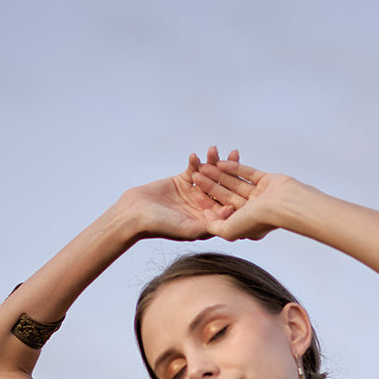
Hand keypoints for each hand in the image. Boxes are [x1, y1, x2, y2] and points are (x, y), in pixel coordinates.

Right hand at [120, 151, 238, 241]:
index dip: (235, 187)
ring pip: (207, 175)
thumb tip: (233, 211)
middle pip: (220, 185)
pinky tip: (195, 155)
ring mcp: (193, 193)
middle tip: (235, 153)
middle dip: (227, 169)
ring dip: (211, 162)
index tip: (243, 173)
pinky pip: (192, 169)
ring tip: (214, 149)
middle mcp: (204, 206)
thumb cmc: (161, 226)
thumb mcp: (190, 228)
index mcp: (209, 219)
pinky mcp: (182, 181)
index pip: (227, 202)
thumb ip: (211, 222)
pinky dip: (195, 162)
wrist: (135, 215)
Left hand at [189, 151, 294, 241]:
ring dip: (219, 174)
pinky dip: (234, 167)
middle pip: (226, 195)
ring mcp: (260, 195)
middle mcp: (252, 210)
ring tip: (204, 165)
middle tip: (195, 175)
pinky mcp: (267, 181)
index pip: (221, 211)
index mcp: (245, 224)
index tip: (193, 192)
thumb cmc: (258, 220)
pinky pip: (248, 172)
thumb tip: (206, 214)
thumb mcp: (228, 230)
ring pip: (235, 183)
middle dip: (210, 185)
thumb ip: (214, 226)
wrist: (284, 204)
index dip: (206, 202)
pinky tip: (221, 161)